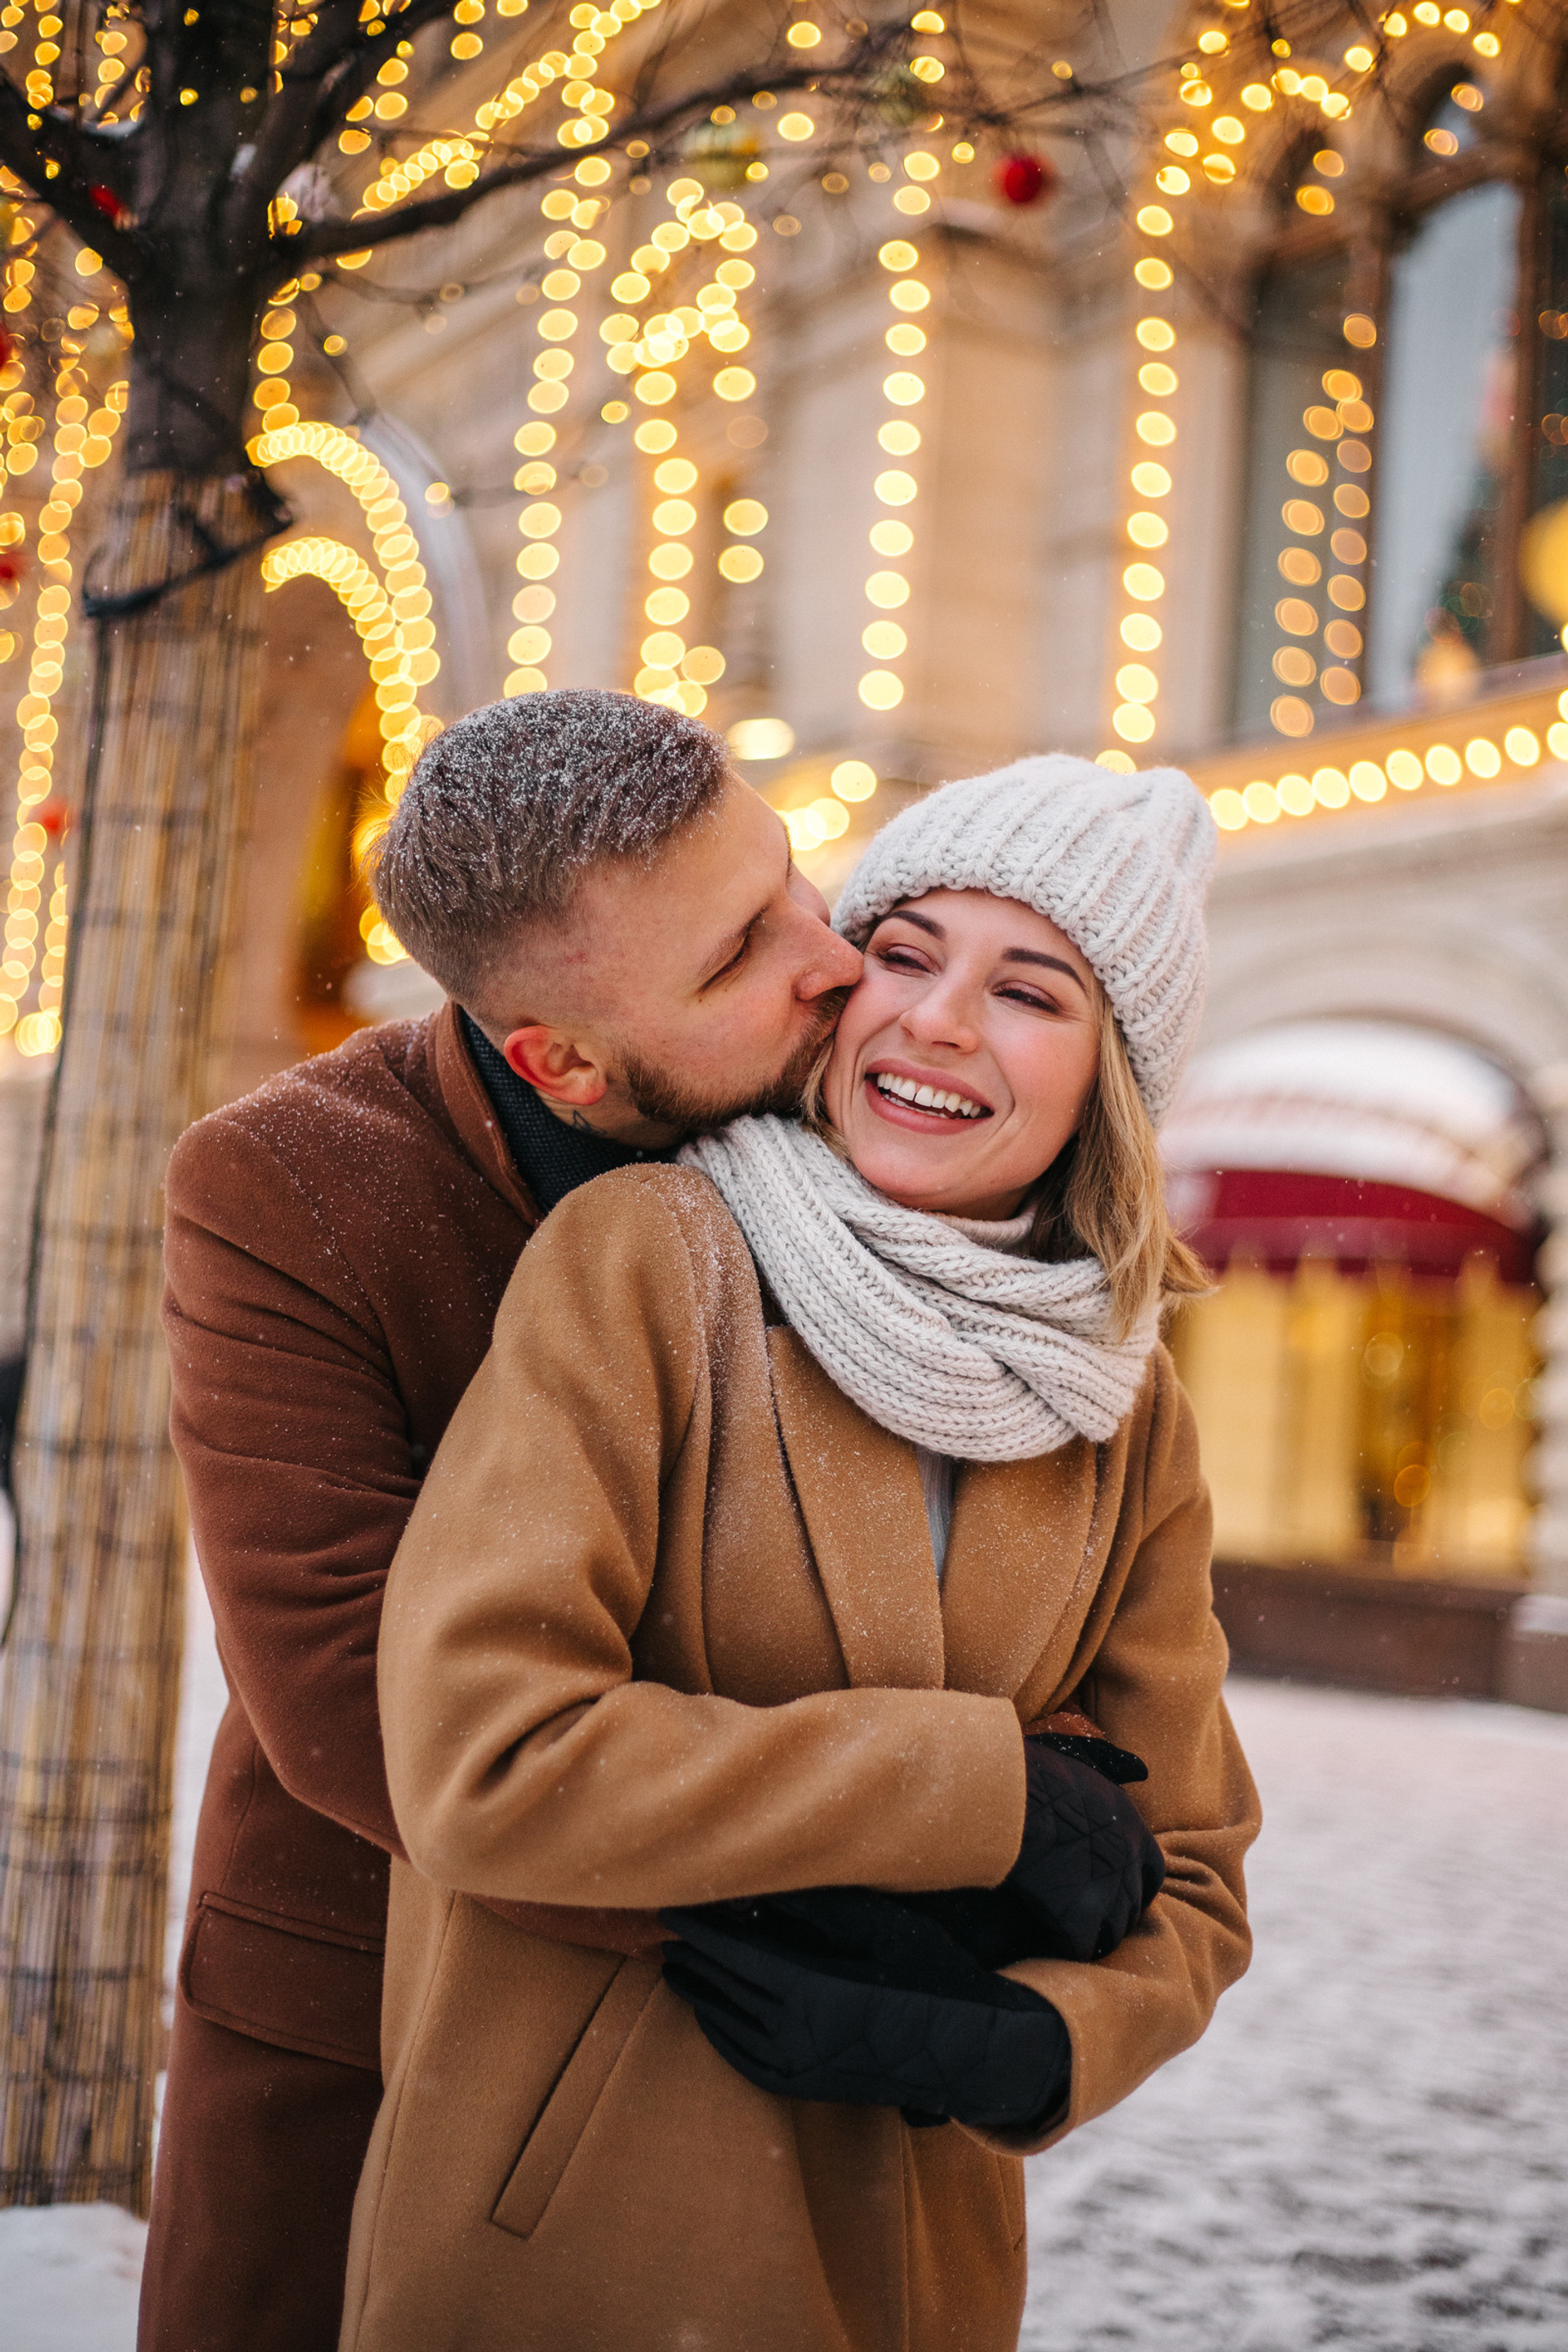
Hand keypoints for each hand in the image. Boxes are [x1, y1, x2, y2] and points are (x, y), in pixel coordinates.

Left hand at [660, 1888, 1070, 2133]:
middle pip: (722, 1985)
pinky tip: (709, 2010)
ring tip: (677, 1963)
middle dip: (691, 1953)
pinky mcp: (802, 2086)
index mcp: (808, 1988)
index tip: (669, 1902)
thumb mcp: (877, 1925)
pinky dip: (717, 2029)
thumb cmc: (927, 1972)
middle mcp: (792, 2034)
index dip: (698, 1926)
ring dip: (698, 1990)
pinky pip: (740, 2057)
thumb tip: (759, 1882)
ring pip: (724, 2023)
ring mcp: (795, 2066)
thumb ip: (815, 1905)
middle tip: (663, 1925)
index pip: (732, 1950)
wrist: (967, 2047)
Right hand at [1008, 1734, 1165, 1963]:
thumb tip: (1137, 1766)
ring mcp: (1106, 1892)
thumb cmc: (1032, 1775)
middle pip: (1134, 1906)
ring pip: (1113, 1932)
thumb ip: (1111, 1773)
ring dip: (1093, 1934)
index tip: (1115, 1889)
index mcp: (1130, 1824)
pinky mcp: (1077, 1918)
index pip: (1153, 1870)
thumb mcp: (1085, 1764)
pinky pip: (1082, 1947)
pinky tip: (1048, 1937)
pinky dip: (1066, 1946)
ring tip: (1066, 1931)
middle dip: (1114, 1914)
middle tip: (1085, 1915)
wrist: (1007, 1799)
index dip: (1135, 1884)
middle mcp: (1127, 1860)